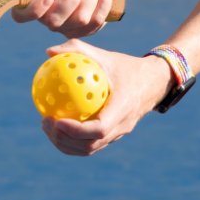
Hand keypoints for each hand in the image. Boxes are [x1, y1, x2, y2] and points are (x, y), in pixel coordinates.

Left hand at [40, 39, 173, 155]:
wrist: (153, 82)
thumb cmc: (125, 66)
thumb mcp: (104, 55)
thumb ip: (77, 50)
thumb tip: (48, 52)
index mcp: (123, 108)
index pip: (99, 129)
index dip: (76, 130)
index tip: (56, 120)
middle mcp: (122, 126)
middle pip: (90, 145)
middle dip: (64, 139)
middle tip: (45, 122)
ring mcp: (118, 134)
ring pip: (89, 149)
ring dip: (65, 143)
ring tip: (46, 126)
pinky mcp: (113, 136)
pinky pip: (90, 144)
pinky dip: (71, 140)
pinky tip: (55, 125)